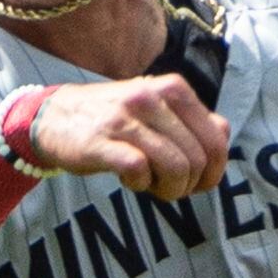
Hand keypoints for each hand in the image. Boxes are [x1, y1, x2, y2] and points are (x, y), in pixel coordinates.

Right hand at [30, 74, 229, 199]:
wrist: (53, 117)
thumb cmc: (114, 119)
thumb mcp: (158, 109)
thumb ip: (193, 120)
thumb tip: (224, 134)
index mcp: (173, 88)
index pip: (217, 139)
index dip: (214, 171)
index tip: (197, 183)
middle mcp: (152, 98)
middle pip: (197, 159)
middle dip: (189, 184)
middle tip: (168, 187)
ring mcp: (127, 118)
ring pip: (176, 167)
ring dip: (168, 189)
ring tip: (151, 185)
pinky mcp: (103, 140)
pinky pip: (140, 171)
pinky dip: (140, 185)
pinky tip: (130, 179)